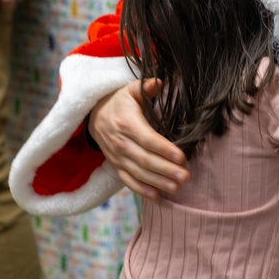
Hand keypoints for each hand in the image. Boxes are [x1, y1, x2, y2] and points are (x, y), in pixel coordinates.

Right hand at [88, 79, 189, 198]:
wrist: (93, 115)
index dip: (164, 149)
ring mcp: (116, 156)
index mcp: (126, 123)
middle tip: (185, 176)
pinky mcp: (115, 166)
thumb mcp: (130, 90)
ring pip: (138, 173)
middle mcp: (120, 142)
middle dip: (165, 170)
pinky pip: (128, 181)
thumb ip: (146, 87)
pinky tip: (159, 196)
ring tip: (177, 187)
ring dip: (158, 182)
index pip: (147, 139)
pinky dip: (142, 190)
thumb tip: (160, 83)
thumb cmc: (120, 102)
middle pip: (145, 159)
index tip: (181, 157)